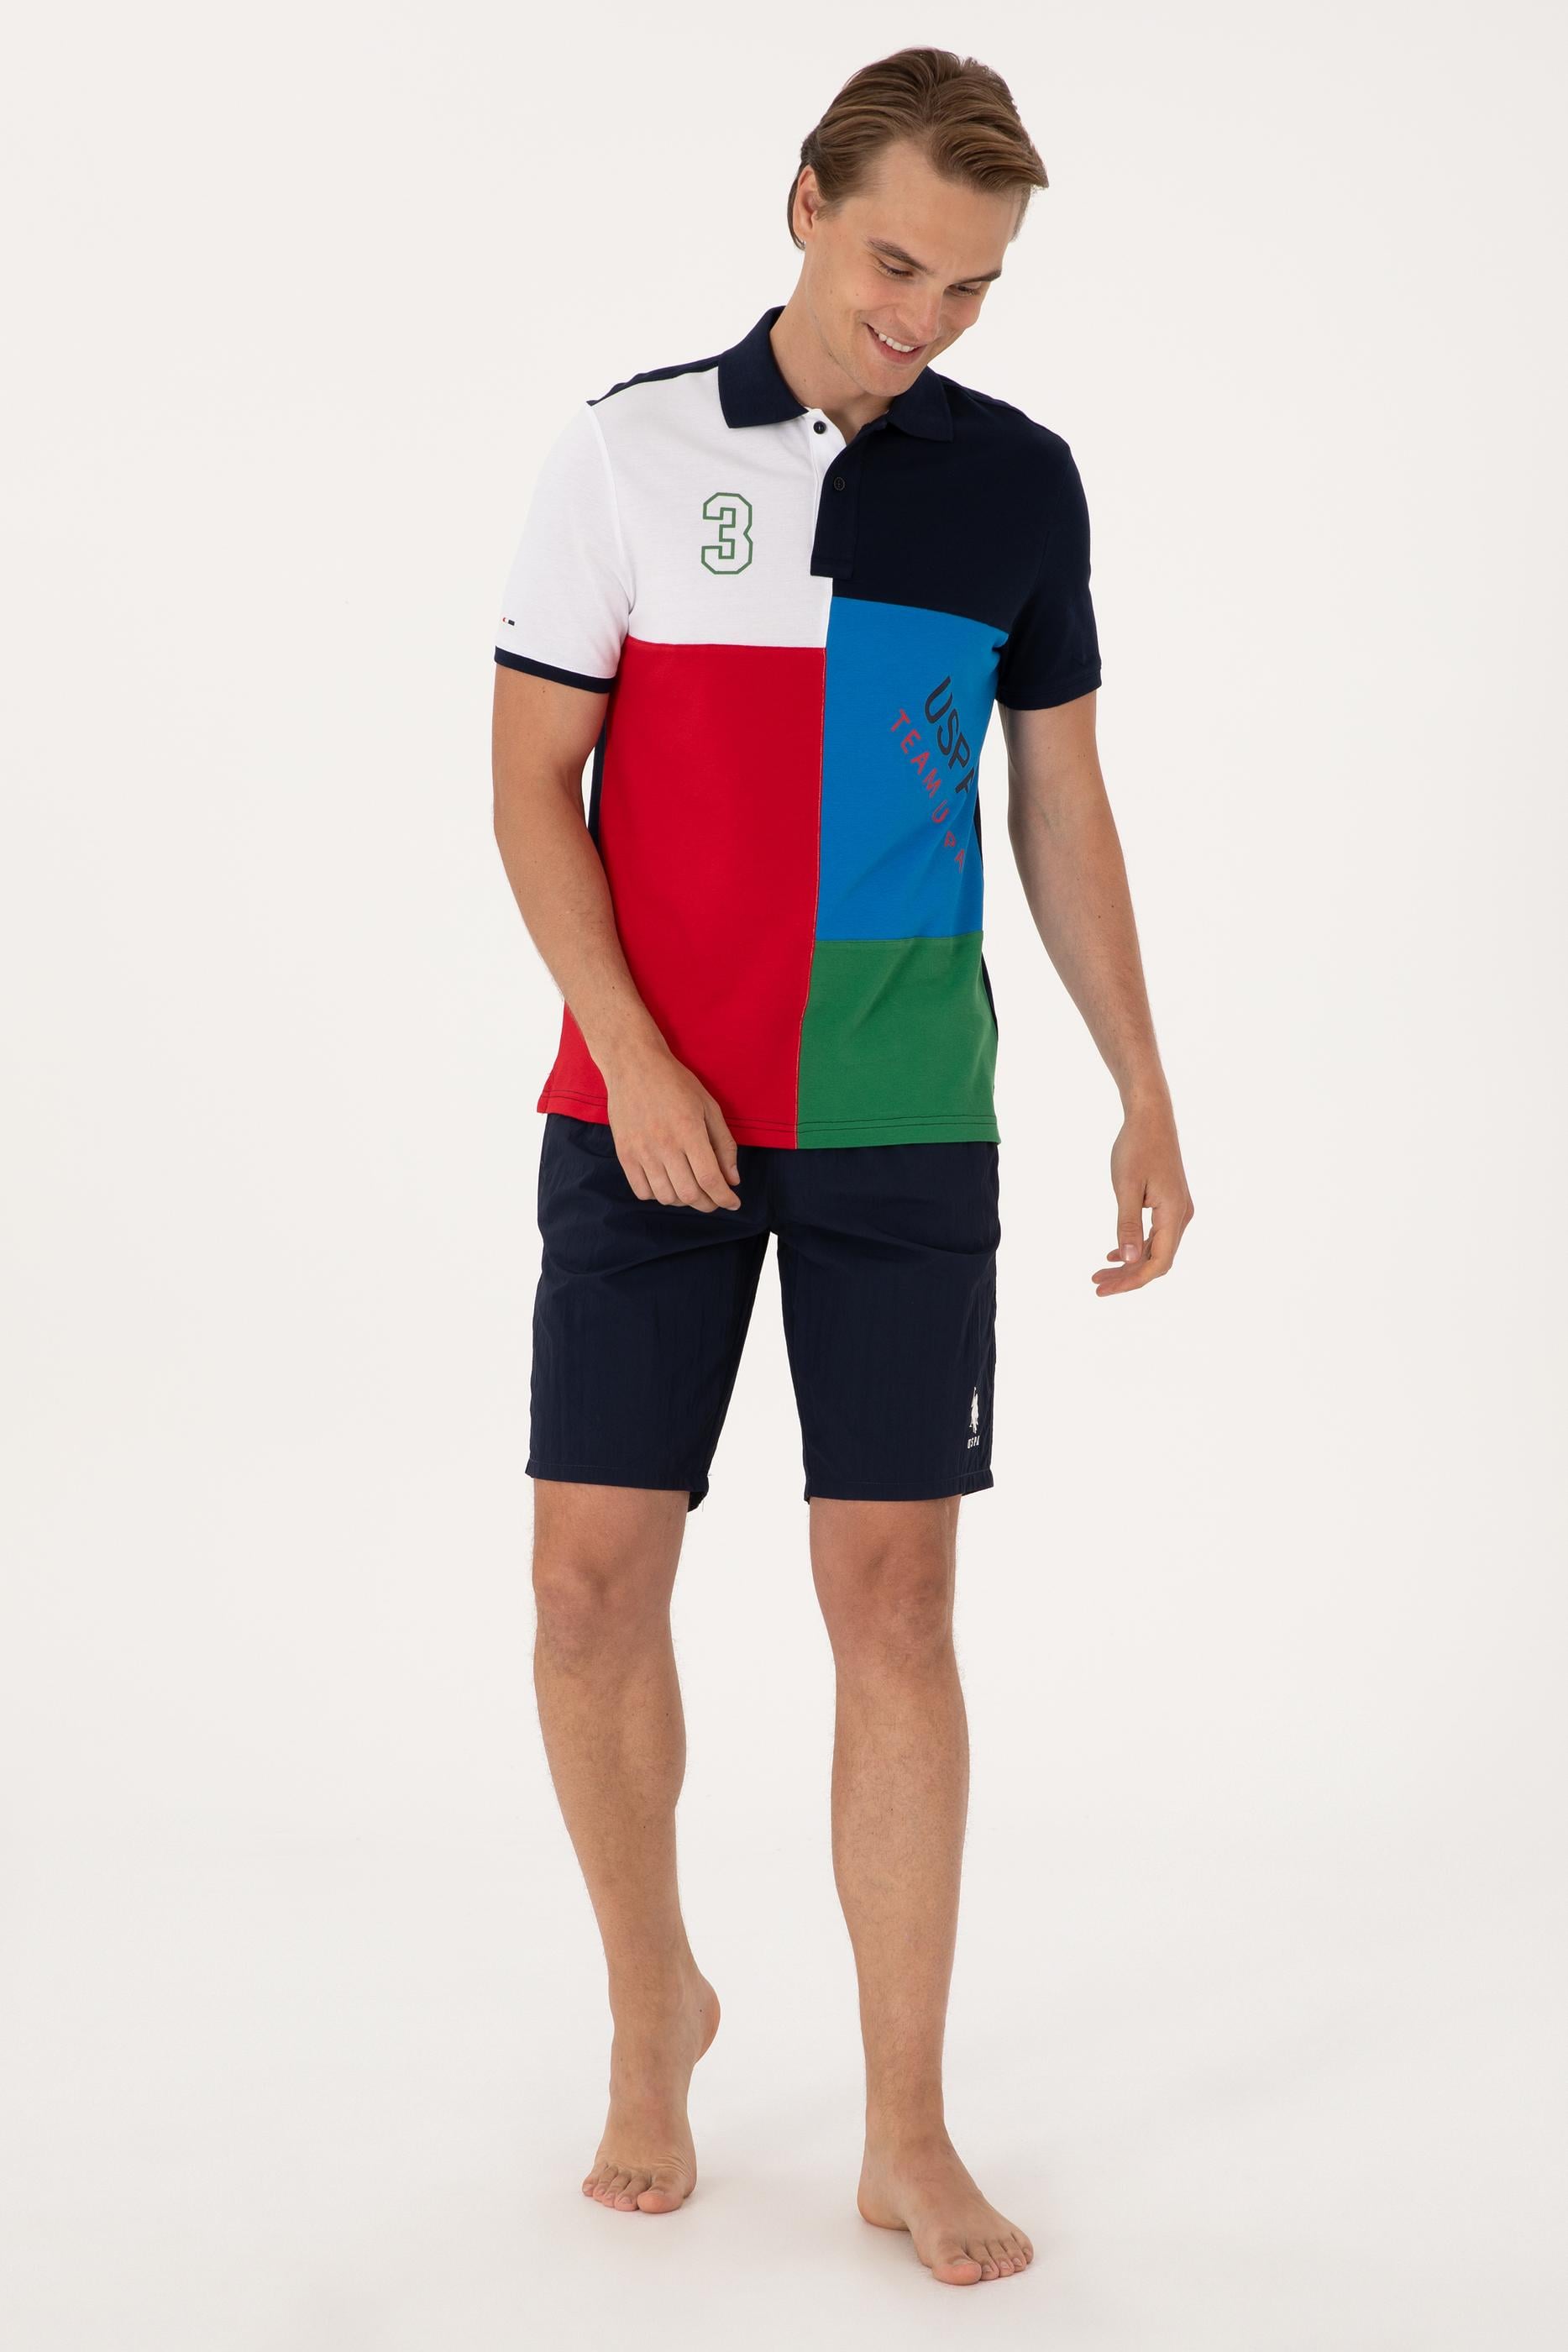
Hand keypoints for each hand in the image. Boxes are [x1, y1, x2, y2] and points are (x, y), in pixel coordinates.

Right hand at [601, 1043, 741, 1210]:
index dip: (724, 1198)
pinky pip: (642, 1191)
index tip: (733, 1203)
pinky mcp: (624, 1154)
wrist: (633, 1066)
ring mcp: (641, 1151)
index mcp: (689, 1131)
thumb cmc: (675, 1083)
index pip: (710, 1179)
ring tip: (691, 1190)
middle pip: (689, 1194)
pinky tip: (667, 1183)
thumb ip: (724, 1144)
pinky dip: (658, 1196)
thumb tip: (733, 1179)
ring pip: (666, 1197)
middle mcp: (664, 1145)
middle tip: (714, 1199)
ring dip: (684, 1201)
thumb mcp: (709, 1107)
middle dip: (708, 1204)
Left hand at [1092, 1094, 1193, 1295]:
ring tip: (1099, 1273)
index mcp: (1173, 1214)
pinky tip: (1114, 1255)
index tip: (1104, 1289)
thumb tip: (1129, 1260)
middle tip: (1097, 1285)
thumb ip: (1128, 1224)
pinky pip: (1156, 1235)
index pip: (1157, 1263)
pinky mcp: (1170, 1203)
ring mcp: (1178, 1210)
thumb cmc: (1137, 1147)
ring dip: (1130, 1264)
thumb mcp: (1126, 1186)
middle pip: (1157, 1260)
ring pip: (1156, 1249)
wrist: (1151, 1117)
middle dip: (1128, 1277)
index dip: (1132, 1281)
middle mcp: (1181, 1216)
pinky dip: (1136, 1248)